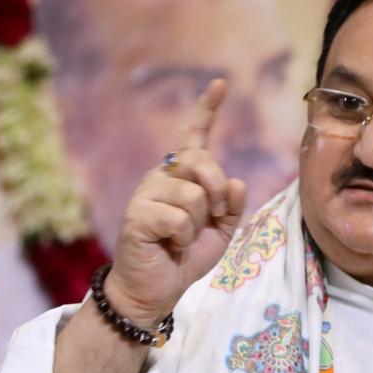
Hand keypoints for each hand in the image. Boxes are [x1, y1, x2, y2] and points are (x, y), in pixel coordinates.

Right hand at [105, 79, 246, 325]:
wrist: (155, 289)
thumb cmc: (184, 256)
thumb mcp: (219, 231)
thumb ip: (230, 206)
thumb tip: (236, 181)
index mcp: (181, 176)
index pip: (193, 137)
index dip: (206, 110)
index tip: (220, 83)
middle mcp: (161, 177)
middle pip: (201, 161)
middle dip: (216, 191)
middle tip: (209, 218)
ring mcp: (145, 194)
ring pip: (193, 196)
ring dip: (198, 224)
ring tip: (181, 238)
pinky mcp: (137, 215)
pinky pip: (178, 219)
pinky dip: (183, 238)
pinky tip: (169, 245)